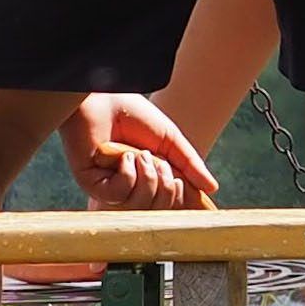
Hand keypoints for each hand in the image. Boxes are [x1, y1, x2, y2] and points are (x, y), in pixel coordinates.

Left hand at [63, 93, 219, 210]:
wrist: (105, 97)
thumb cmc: (133, 115)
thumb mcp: (170, 140)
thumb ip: (190, 164)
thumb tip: (212, 187)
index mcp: (149, 177)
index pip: (170, 202)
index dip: (183, 199)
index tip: (191, 192)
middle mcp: (131, 186)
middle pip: (160, 208)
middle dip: (166, 182)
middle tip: (159, 161)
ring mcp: (111, 187)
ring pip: (140, 204)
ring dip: (147, 175)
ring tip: (138, 154)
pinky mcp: (93, 186)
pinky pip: (120, 195)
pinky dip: (128, 173)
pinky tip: (121, 157)